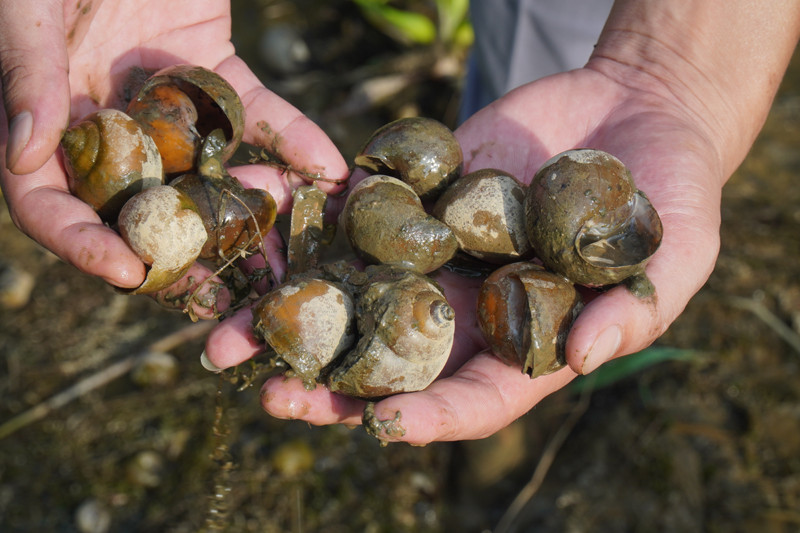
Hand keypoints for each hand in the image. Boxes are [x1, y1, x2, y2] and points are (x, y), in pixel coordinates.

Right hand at [0, 0, 347, 314]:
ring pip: (210, 171)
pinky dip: (292, 139)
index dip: (82, 244)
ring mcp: (166, 104)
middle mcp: (107, 124)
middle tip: (234, 294)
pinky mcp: (216, 73)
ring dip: (255, 212)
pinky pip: (256, 114)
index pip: (50, 203)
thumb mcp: (27, 2)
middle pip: (144, 206)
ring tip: (298, 253)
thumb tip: (25, 154)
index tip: (129, 274)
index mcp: (44, 119)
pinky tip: (329, 169)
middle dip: (189, 253)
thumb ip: (26, 69)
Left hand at [202, 65, 723, 442]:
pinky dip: (316, 228)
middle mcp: (469, 303)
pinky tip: (267, 240)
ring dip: (299, 315)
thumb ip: (634, 309)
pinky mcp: (420, 196)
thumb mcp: (676, 254)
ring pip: (358, 294)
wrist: (638, 108)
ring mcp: (439, 249)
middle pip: (392, 358)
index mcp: (524, 339)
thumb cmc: (671, 193)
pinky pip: (363, 214)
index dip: (431, 416)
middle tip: (276, 395)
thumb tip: (586, 358)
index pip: (472, 396)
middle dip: (333, 384)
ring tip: (236, 331)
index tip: (384, 428)